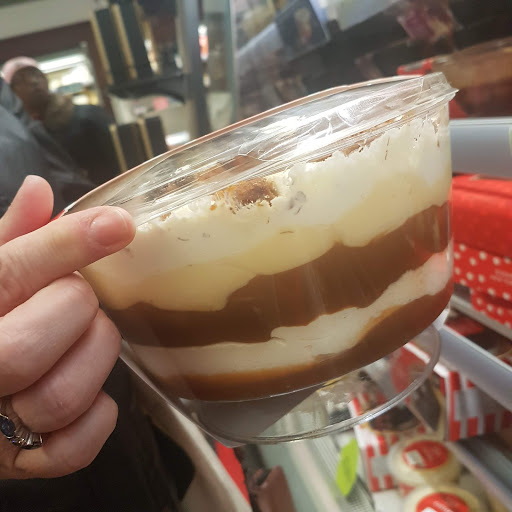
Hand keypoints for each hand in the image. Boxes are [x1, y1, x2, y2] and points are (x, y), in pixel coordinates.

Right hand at [0, 176, 134, 478]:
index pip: (6, 276)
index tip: (118, 224)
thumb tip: (40, 190)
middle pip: (27, 346)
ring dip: (93, 358)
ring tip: (85, 340)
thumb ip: (12, 240)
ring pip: (58, 398)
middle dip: (73, 310)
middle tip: (77, 299)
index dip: (65, 245)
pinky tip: (90, 391)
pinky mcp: (22, 463)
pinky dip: (97, 417)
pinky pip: (74, 450)